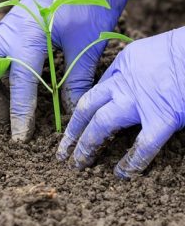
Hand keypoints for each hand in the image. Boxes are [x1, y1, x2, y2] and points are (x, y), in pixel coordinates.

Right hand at [0, 0, 137, 140]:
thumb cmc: (93, 5)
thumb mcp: (87, 47)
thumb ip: (75, 81)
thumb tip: (70, 113)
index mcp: (29, 33)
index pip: (19, 82)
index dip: (20, 112)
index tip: (20, 136)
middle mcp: (10, 28)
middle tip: (5, 118)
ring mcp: (8, 23)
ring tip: (3, 105)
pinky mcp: (12, 22)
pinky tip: (9, 83)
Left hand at [56, 28, 184, 177]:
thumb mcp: (152, 51)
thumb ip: (137, 70)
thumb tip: (135, 87)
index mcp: (124, 63)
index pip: (97, 90)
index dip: (85, 110)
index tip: (77, 124)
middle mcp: (125, 82)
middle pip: (88, 107)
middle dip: (73, 130)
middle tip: (63, 150)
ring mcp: (140, 102)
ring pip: (102, 125)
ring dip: (87, 145)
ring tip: (79, 163)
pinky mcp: (162, 119)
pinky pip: (142, 146)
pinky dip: (131, 162)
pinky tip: (121, 174)